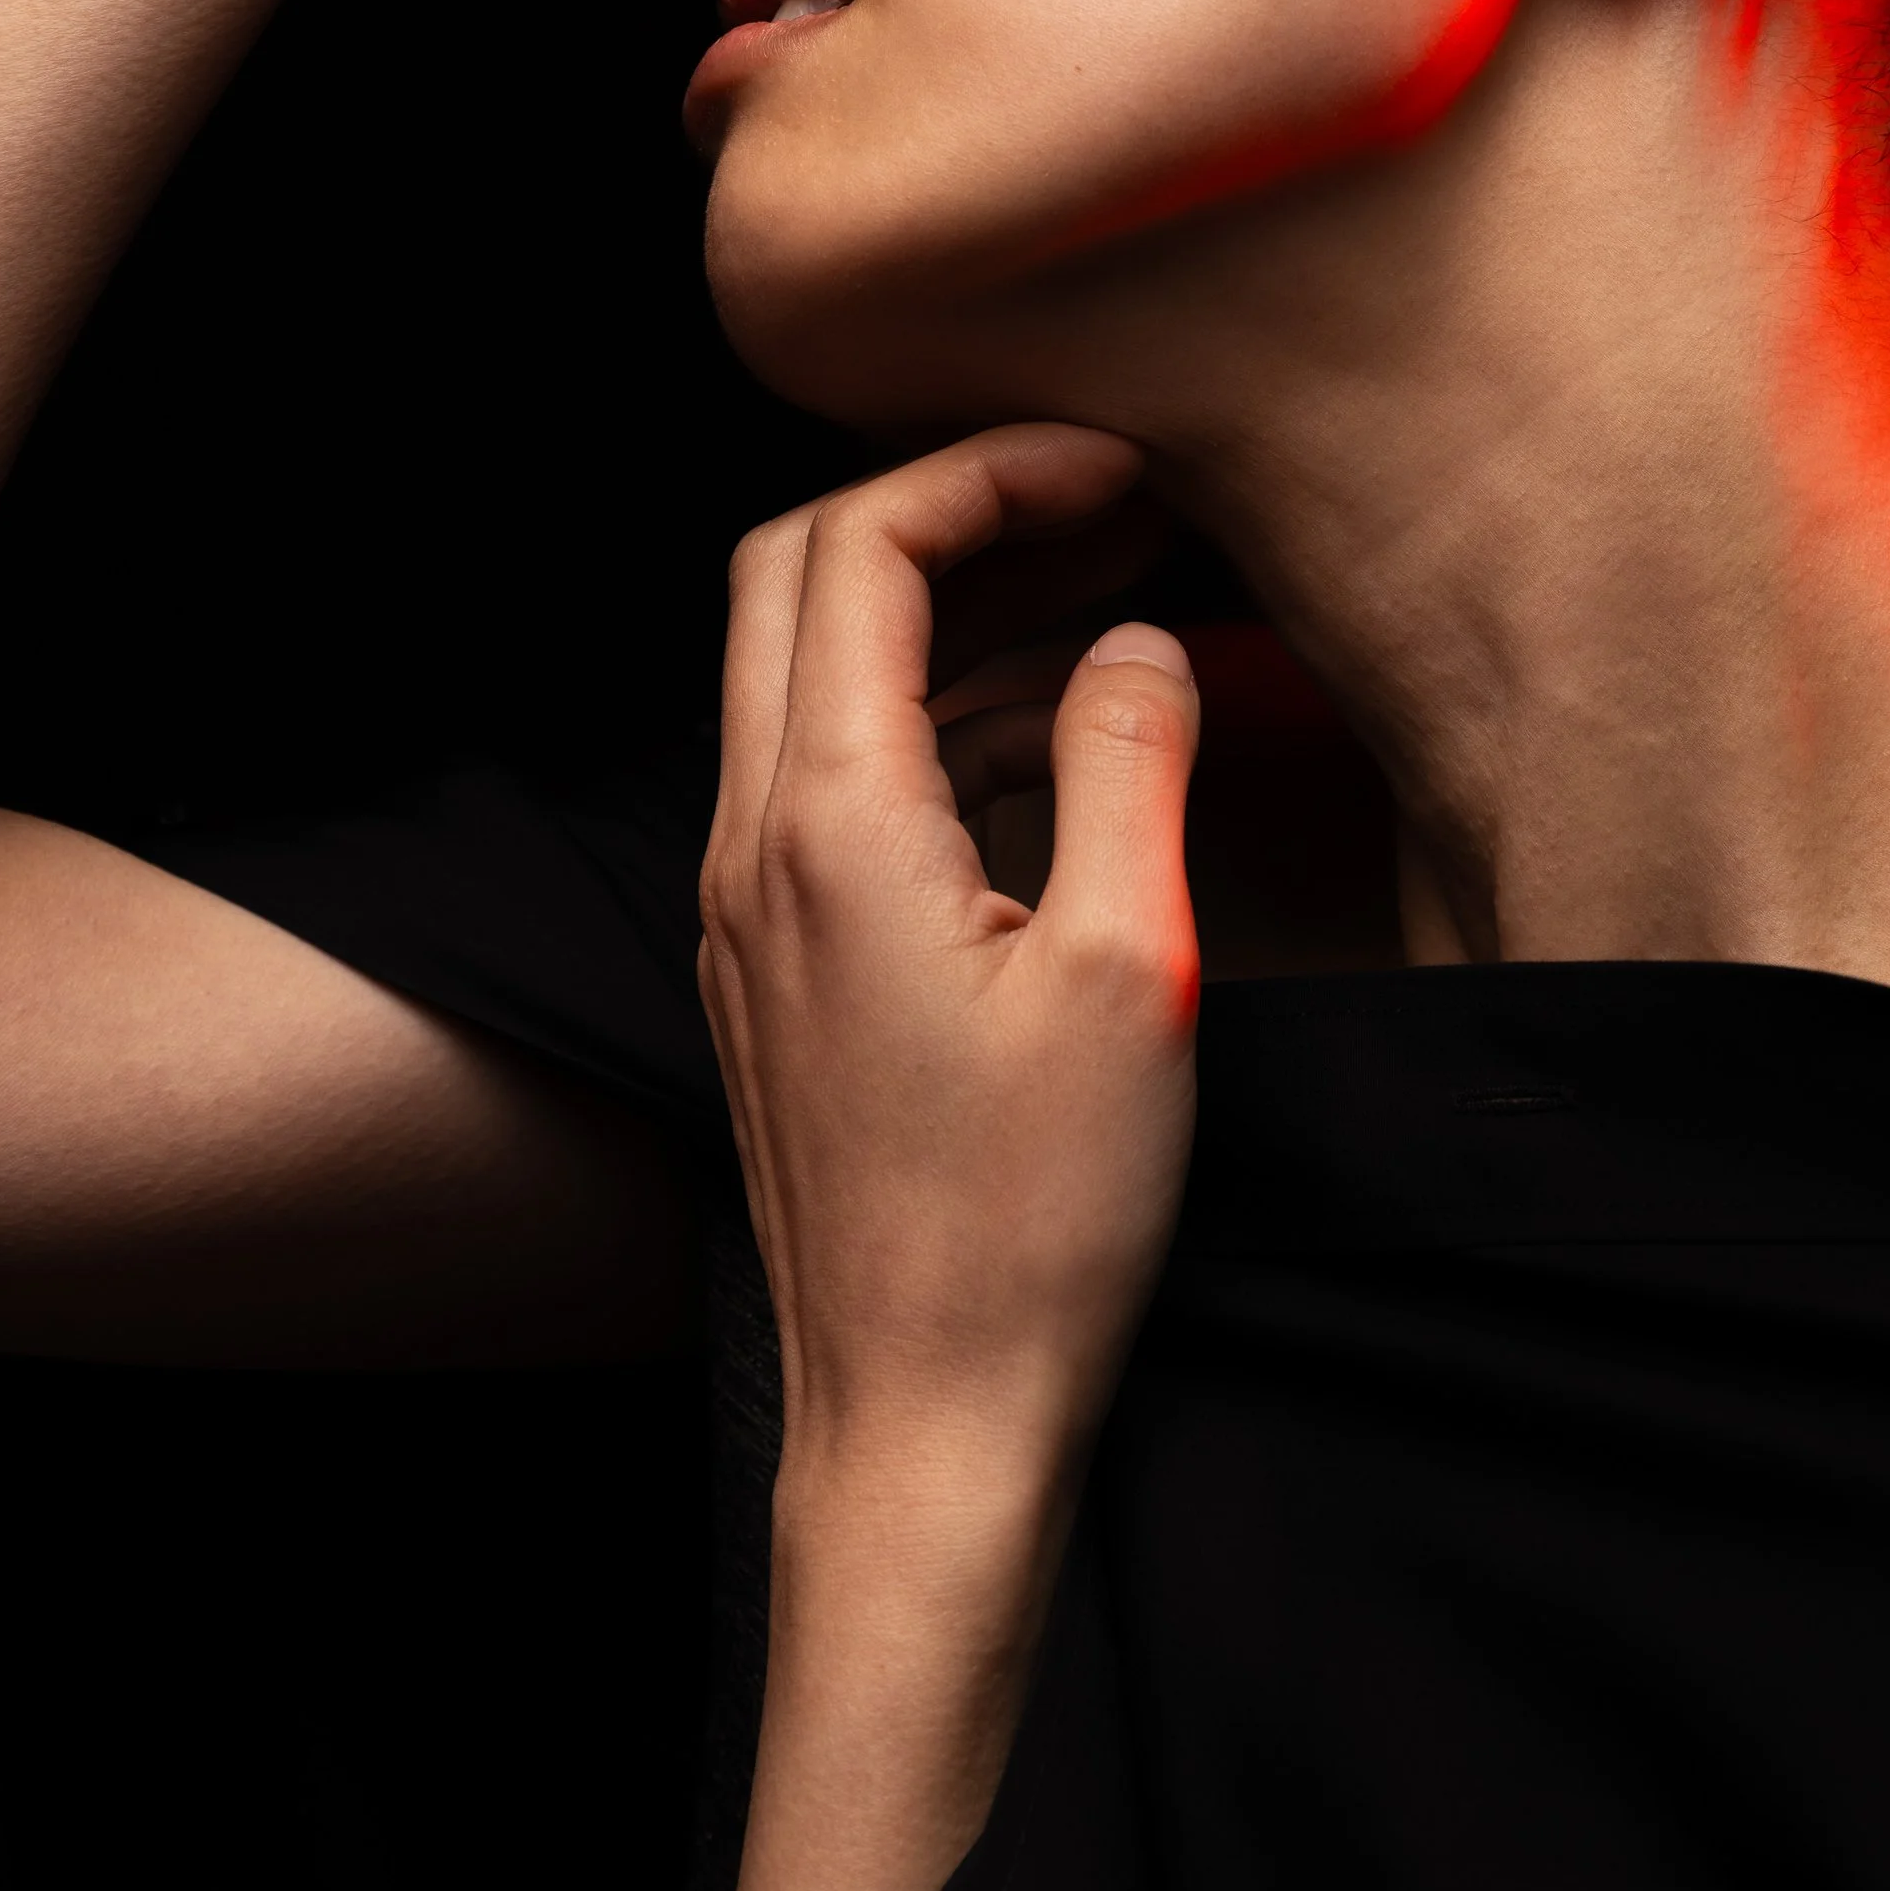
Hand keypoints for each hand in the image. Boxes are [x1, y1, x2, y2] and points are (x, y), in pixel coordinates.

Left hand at [697, 423, 1201, 1490]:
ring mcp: (751, 913)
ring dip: (950, 619)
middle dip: (947, 511)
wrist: (923, 1422)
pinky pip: (835, 785)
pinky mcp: (779, 973)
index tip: (1115, 467)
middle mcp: (752, 847)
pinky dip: (939, 725)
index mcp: (828, 824)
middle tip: (1099, 502)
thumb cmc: (1030, 1222)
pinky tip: (1062, 742)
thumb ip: (1131, 767)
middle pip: (799, 583)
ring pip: (813, 682)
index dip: (986, 473)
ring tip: (1111, 598)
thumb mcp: (1129, 971)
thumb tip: (1138, 642)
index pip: (860, 550)